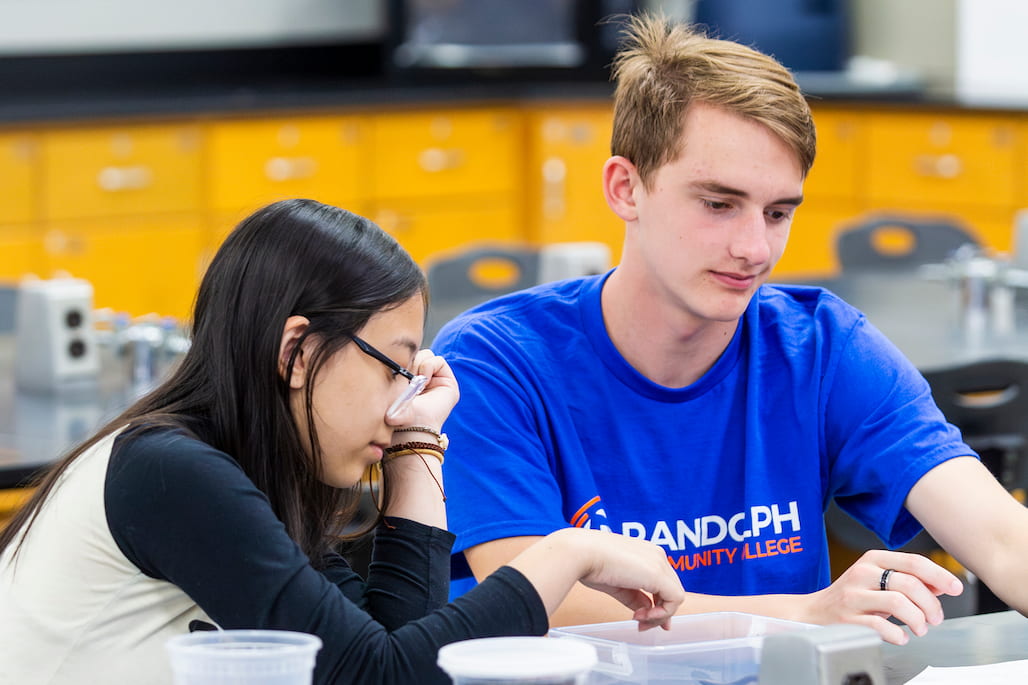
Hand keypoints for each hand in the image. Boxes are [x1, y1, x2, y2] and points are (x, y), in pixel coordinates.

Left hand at [398, 349, 458, 429]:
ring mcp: (438, 382)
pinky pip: (438, 360)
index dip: (402, 361)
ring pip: (427, 355)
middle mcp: (424, 381)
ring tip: (415, 382)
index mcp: (410, 383)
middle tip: (406, 377)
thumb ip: (392, 372)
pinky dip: (429, 367)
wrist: (411, 428)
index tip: (396, 372)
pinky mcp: (449, 383)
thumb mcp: (392, 389)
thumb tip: (386, 354)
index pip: (407, 358)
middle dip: (410, 362)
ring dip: (419, 365)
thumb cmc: (397, 414)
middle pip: (417, 354)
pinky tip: (424, 381)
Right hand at [560, 528, 685, 630]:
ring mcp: (659, 563)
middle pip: (671, 589)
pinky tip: (642, 616)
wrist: (581, 552)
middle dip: (659, 612)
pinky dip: (662, 614)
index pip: (662, 582)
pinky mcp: (658, 574)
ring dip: (659, 615)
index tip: (642, 617)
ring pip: (675, 596)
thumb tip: (645, 610)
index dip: (657, 604)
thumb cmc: (589, 562)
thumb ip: (634, 596)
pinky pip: (674, 599)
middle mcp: (656, 555)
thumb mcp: (617, 583)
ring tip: (638, 620)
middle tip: (641, 625)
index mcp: (645, 552)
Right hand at [804, 549, 962, 644]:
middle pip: (909, 583)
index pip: (914, 562)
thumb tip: (943, 584)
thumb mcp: (879, 580)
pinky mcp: (847, 618)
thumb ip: (909, 579)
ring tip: (920, 629)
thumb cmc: (853, 596)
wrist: (815, 612)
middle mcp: (862, 573)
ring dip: (918, 620)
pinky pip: (882, 627)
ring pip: (898, 603)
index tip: (956, 588)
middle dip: (931, 605)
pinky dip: (899, 635)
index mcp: (873, 559)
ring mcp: (853, 595)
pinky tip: (901, 636)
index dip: (940, 575)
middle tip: (935, 618)